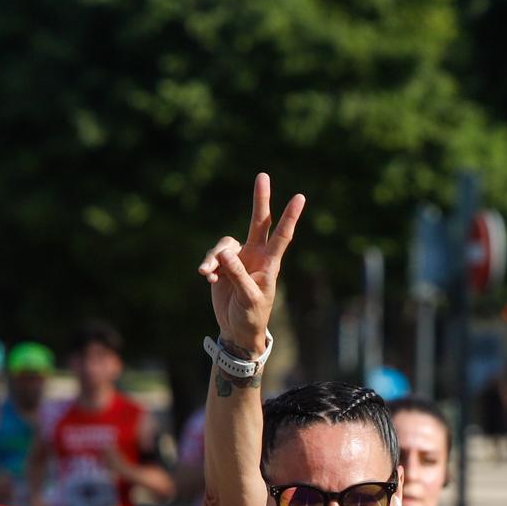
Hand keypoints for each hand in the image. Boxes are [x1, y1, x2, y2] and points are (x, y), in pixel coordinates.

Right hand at [197, 173, 304, 352]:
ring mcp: (238, 259)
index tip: (300, 197)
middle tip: (263, 176)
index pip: (281, 235)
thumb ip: (237, 275)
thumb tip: (225, 253)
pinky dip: (208, 266)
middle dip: (260, 200)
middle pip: (258, 222)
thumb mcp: (247, 298)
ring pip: (223, 244)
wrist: (237, 330)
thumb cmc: (251, 316)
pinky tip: (207, 278)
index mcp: (269, 263)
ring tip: (206, 273)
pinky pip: (212, 257)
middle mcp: (255, 256)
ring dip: (213, 257)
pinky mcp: (222, 266)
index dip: (290, 216)